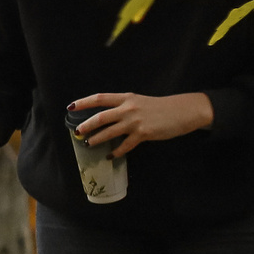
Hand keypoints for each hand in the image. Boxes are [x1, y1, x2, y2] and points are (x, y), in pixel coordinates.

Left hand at [67, 91, 212, 156]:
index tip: (71, 107)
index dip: (84, 103)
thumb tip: (107, 116)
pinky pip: (125, 145)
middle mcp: (128, 108)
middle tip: (78, 132)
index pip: (100, 98)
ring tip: (89, 144)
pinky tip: (111, 156)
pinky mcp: (143, 134)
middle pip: (101, 116)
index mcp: (126, 98)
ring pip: (109, 132)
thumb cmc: (160, 107)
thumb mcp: (139, 101)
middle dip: (87, 125)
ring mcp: (135, 121)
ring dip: (97, 139)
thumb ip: (124, 106)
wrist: (182, 111)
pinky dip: (116, 152)